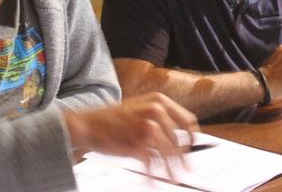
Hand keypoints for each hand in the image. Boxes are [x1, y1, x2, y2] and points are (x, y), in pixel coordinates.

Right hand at [64, 92, 198, 169]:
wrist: (88, 123)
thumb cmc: (113, 120)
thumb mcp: (139, 109)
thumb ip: (159, 119)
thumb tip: (179, 139)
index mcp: (159, 100)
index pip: (188, 120)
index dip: (193, 137)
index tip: (191, 150)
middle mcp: (156, 110)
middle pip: (178, 140)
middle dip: (181, 159)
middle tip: (183, 172)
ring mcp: (148, 125)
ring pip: (168, 153)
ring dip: (170, 170)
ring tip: (172, 180)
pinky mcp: (138, 141)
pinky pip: (152, 163)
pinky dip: (153, 175)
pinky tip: (152, 182)